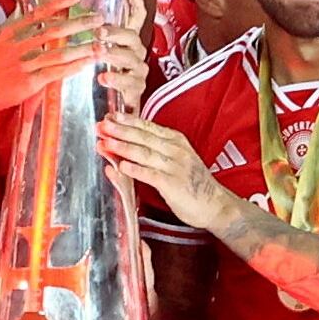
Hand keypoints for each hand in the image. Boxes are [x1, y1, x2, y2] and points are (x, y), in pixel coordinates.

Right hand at [0, 0, 101, 111]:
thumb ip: (16, 24)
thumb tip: (33, 10)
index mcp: (9, 31)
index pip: (39, 11)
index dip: (60, 1)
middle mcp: (16, 46)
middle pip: (53, 30)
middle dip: (78, 24)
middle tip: (98, 19)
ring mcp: (22, 64)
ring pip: (57, 53)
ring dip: (81, 48)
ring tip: (99, 44)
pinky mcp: (28, 82)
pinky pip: (55, 73)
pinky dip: (72, 67)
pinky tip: (86, 63)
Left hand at [96, 0, 149, 100]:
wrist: (117, 110)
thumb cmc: (104, 77)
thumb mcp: (96, 52)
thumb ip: (89, 35)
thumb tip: (67, 11)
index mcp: (128, 42)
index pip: (136, 19)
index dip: (135, 5)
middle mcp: (136, 55)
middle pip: (132, 38)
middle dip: (116, 33)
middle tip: (99, 32)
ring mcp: (137, 74)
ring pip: (131, 62)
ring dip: (115, 58)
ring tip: (100, 59)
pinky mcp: (135, 94)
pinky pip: (130, 91)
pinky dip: (117, 87)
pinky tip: (105, 85)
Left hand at [97, 112, 228, 231]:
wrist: (216, 204)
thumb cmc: (193, 183)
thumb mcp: (176, 160)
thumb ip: (154, 152)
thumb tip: (126, 147)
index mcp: (176, 140)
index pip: (147, 126)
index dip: (127, 120)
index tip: (110, 115)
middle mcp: (176, 150)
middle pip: (143, 136)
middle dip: (120, 130)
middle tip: (102, 124)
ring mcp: (175, 166)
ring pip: (144, 153)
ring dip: (123, 147)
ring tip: (106, 142)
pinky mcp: (174, 184)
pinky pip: (151, 174)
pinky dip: (135, 169)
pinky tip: (121, 166)